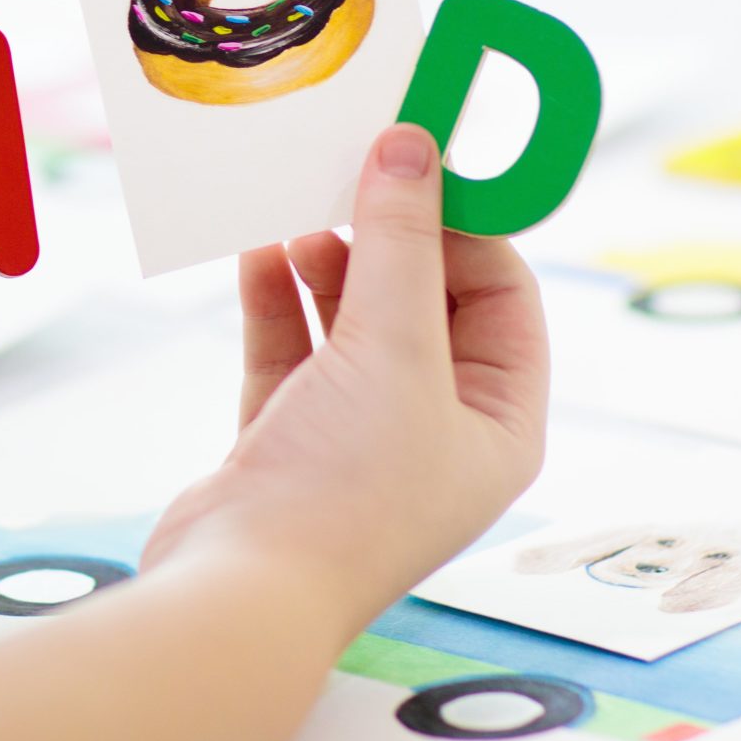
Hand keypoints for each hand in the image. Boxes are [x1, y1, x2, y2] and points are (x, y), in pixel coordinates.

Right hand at [143, 123, 548, 634]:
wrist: (239, 595)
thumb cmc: (343, 493)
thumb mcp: (391, 349)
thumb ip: (401, 242)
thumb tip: (411, 146)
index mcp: (498, 421)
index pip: (502, 293)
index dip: (466, 221)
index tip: (420, 154)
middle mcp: (437, 427)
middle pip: (427, 299)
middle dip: (389, 233)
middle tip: (353, 164)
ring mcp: (359, 433)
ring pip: (353, 318)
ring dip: (328, 260)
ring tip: (298, 208)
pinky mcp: (289, 436)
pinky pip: (292, 346)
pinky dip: (278, 297)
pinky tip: (258, 250)